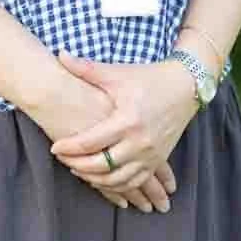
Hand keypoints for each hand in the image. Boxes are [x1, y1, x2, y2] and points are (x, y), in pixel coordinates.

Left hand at [26, 66, 176, 213]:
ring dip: (95, 179)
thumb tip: (60, 54)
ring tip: (78, 171)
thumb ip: (87, 68)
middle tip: (63, 160)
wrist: (185, 86)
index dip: (70, 147)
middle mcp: (139, 142)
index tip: (55, 147)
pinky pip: (134, 182)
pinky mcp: (157, 160)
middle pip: (102, 166)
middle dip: (79, 166)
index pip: (91, 142)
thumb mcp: (117, 73)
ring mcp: (150, 154)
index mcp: (127, 120)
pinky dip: (116, 186)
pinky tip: (102, 180)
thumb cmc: (148, 78)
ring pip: (118, 180)